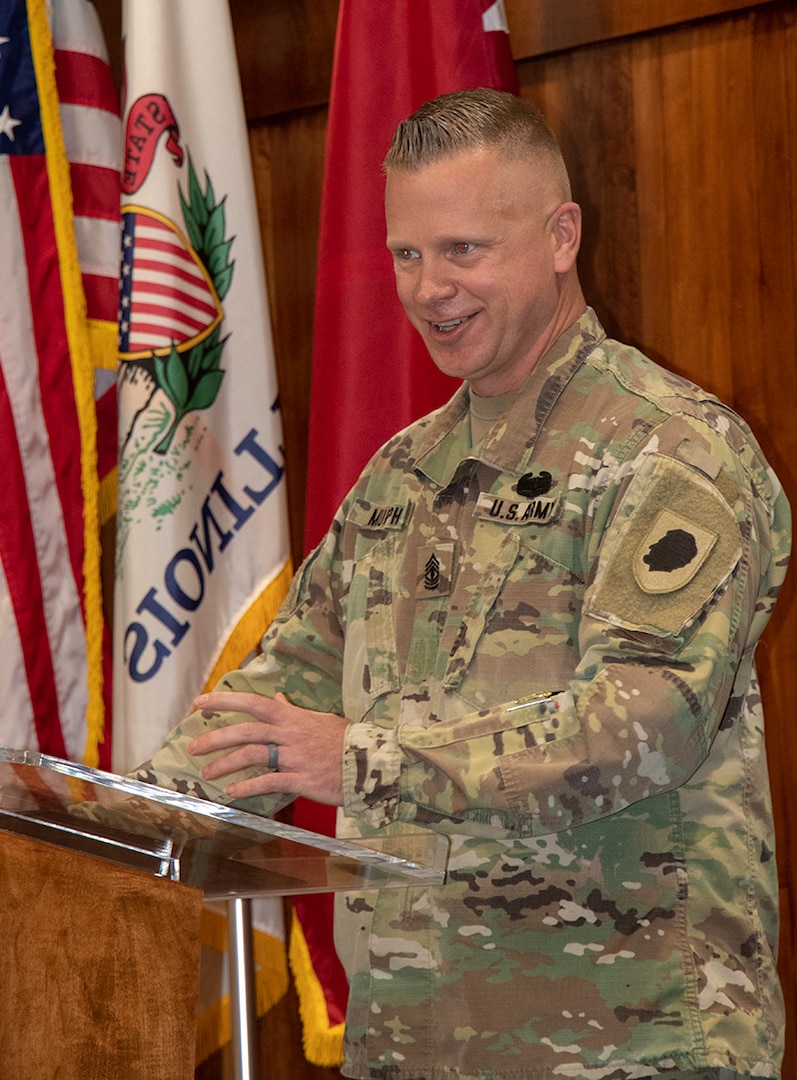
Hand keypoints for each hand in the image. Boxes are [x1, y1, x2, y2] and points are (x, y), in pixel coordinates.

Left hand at [187, 691, 346, 804]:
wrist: (371, 763)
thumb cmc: (346, 740)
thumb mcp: (320, 719)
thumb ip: (294, 711)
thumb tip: (277, 698)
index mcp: (293, 717)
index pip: (254, 703)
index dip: (226, 701)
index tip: (201, 702)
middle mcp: (291, 734)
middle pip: (246, 732)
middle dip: (216, 738)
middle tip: (193, 748)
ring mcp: (295, 757)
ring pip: (253, 757)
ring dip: (226, 765)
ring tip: (207, 774)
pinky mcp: (302, 779)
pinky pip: (270, 782)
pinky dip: (249, 787)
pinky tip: (233, 792)